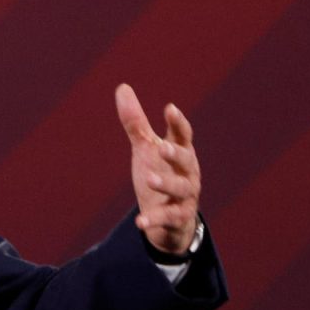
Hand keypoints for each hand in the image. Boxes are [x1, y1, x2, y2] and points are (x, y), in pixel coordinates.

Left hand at [116, 83, 200, 255]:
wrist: (171, 218)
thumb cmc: (160, 173)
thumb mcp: (146, 148)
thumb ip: (136, 122)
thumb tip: (122, 87)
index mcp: (181, 153)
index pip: (183, 135)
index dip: (178, 122)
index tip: (170, 108)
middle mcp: (188, 173)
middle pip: (186, 161)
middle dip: (176, 154)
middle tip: (162, 147)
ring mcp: (186, 196)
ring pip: (180, 189)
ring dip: (165, 183)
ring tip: (148, 179)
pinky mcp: (179, 218)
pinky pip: (168, 218)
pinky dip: (154, 219)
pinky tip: (140, 222)